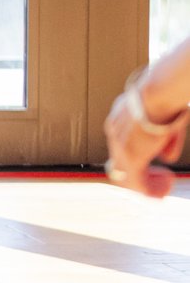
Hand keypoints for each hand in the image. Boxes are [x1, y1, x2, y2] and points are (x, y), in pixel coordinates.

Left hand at [105, 76, 189, 195]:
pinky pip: (138, 184)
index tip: (154, 165)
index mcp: (118, 120)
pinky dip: (152, 189)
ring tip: (166, 185)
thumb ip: (165, 141)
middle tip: (162, 179)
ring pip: (127, 178)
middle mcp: (114, 134)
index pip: (120, 146)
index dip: (136, 158)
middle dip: (141, 176)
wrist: (158, 93)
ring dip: (148, 185)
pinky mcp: (131, 157)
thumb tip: (166, 159)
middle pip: (119, 164)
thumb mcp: (165, 118)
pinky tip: (168, 183)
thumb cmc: (166, 99)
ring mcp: (120, 147)